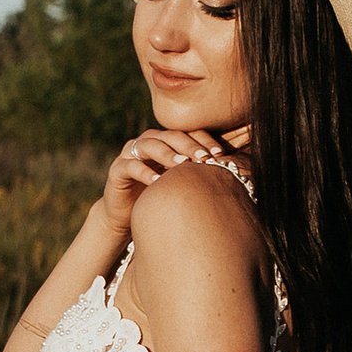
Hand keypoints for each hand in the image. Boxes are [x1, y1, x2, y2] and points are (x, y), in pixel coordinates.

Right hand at [100, 122, 229, 235]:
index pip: (188, 134)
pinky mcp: (117, 170)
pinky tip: (157, 181)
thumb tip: (234, 174)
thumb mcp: (181, 184)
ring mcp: (131, 154)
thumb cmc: (159, 198)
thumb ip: (199, 174)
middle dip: (189, 146)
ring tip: (182, 165)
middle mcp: (148, 143)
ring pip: (150, 145)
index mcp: (166, 142)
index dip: (204, 141)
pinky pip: (131, 166)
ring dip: (167, 154)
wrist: (127, 217)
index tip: (221, 155)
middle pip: (170, 136)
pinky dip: (143, 172)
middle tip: (204, 158)